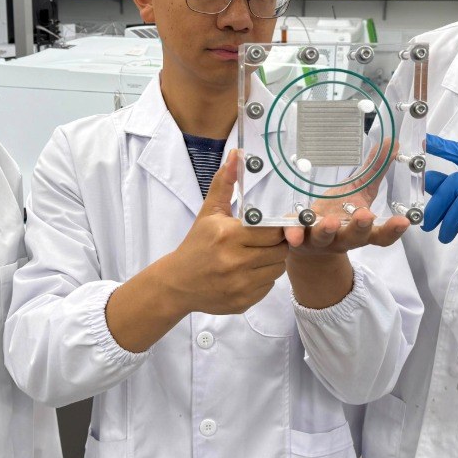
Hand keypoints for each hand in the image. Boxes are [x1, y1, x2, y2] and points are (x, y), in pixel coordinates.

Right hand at [161, 151, 289, 314]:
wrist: (177, 283)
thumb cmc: (197, 244)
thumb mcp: (209, 212)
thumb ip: (225, 183)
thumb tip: (236, 155)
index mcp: (228, 236)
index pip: (273, 231)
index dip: (277, 229)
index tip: (271, 227)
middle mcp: (235, 262)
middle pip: (280, 251)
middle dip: (275, 245)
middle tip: (262, 242)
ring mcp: (240, 285)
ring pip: (277, 269)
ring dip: (271, 262)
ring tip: (254, 256)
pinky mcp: (243, 302)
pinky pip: (268, 286)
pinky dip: (263, 279)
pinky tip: (247, 273)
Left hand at [284, 137, 410, 254]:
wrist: (310, 241)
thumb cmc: (339, 213)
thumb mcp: (357, 191)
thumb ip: (374, 171)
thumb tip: (391, 143)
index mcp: (361, 230)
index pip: (380, 235)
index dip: (392, 230)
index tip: (403, 221)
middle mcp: (342, 239)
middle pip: (355, 237)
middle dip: (360, 227)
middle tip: (366, 215)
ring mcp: (319, 240)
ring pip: (324, 237)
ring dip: (328, 230)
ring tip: (330, 221)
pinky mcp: (297, 236)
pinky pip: (293, 236)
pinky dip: (292, 234)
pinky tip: (291, 234)